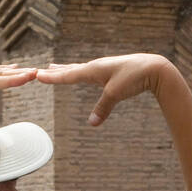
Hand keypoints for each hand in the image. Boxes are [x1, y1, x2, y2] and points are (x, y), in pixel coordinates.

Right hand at [35, 54, 172, 125]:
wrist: (153, 68)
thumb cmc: (134, 77)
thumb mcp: (115, 94)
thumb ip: (102, 108)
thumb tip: (91, 124)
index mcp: (93, 70)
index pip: (68, 75)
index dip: (53, 77)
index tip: (38, 76)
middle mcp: (96, 66)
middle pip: (71, 69)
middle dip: (57, 72)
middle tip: (42, 70)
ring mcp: (104, 68)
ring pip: (80, 68)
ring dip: (67, 69)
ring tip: (56, 67)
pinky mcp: (112, 71)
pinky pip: (90, 71)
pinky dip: (80, 71)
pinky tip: (83, 73)